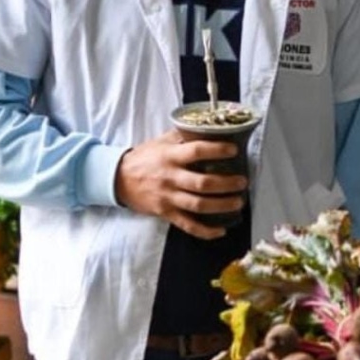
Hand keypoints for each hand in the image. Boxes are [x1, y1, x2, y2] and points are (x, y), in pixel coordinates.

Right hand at [114, 131, 247, 238]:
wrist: (117, 179)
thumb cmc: (144, 158)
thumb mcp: (161, 142)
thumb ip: (183, 136)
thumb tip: (209, 129)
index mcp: (170, 156)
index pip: (196, 151)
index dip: (217, 150)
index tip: (234, 150)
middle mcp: (170, 177)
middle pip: (202, 183)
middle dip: (226, 184)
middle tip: (242, 182)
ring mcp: (168, 197)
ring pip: (198, 205)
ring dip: (222, 205)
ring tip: (238, 202)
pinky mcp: (165, 213)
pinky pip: (188, 225)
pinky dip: (206, 231)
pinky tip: (221, 230)